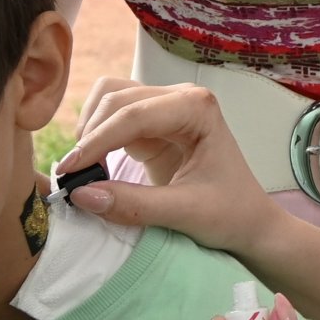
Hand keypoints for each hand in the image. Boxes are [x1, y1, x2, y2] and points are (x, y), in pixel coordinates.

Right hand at [59, 78, 282, 261]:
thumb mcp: (184, 214)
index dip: (96, 143)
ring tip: (85, 170)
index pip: (133, 115)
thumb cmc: (230, 215)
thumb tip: (80, 195)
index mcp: (197, 107)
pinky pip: (112, 116)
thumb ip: (133, 205)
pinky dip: (96, 135)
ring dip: (91, 129)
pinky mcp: (153, 123)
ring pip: (109, 99)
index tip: (69, 174)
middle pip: (116, 99)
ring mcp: (166, 106)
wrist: (250, 222)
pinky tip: (94, 165)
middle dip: (91, 136)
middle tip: (73, 179)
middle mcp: (181, 96)